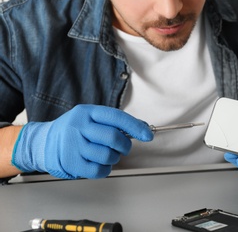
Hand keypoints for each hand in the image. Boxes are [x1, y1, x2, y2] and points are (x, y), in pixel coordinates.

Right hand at [11, 105, 152, 178]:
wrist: (46, 141)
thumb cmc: (75, 130)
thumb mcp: (91, 118)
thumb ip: (114, 122)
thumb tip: (143, 128)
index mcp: (87, 112)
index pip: (116, 117)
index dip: (135, 127)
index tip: (148, 135)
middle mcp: (79, 126)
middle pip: (113, 137)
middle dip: (125, 145)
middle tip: (123, 147)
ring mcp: (73, 145)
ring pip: (107, 155)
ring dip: (114, 157)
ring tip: (108, 154)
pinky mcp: (71, 162)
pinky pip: (99, 170)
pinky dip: (106, 169)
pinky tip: (100, 163)